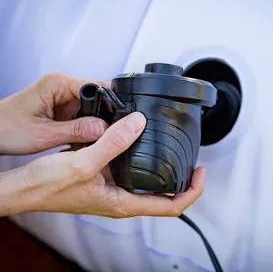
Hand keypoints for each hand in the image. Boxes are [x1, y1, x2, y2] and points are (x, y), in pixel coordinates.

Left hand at [0, 73, 107, 154]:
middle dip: (102, 115)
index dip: (110, 104)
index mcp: (57, 83)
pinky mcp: (62, 106)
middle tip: (102, 134)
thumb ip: (76, 131)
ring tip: (89, 137)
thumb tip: (105, 129)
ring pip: (92, 106)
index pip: (97, 86)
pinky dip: (85, 124)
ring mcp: (62, 96)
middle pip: (97, 96)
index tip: (115, 123)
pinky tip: (81, 136)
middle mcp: (62, 86)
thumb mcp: (44, 134)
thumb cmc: (6, 128)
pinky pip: (82, 112)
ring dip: (93, 121)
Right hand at [0, 112, 204, 217]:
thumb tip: (137, 124)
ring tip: (172, 151)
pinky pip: (130, 171)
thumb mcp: (83, 163)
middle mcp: (120, 199)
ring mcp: (112, 189)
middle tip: (191, 161)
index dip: (191, 191)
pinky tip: (138, 142)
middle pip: (162, 196)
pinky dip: (140, 158)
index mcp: (121, 202)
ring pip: (146, 183)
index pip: (170, 207)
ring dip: (162, 170)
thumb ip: (112, 143)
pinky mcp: (103, 179)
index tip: (200, 172)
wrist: (27, 187)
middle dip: (181, 180)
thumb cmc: (48, 186)